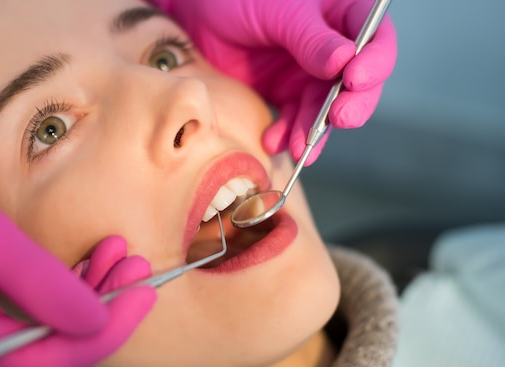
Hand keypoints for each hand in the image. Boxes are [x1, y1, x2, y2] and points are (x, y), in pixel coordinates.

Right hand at [0, 143, 155, 366]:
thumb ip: (42, 283)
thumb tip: (99, 321)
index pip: (49, 363)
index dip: (107, 332)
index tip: (144, 294)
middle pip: (54, 358)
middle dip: (105, 315)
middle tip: (139, 270)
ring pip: (49, 342)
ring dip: (90, 301)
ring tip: (120, 257)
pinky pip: (33, 326)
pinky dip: (67, 297)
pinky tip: (91, 265)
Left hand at [150, 0, 395, 163]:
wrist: (197, 17)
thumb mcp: (277, 11)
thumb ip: (309, 37)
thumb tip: (345, 63)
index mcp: (341, 14)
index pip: (375, 38)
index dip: (374, 61)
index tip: (356, 79)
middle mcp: (333, 48)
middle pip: (358, 83)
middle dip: (352, 104)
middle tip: (340, 118)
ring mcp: (309, 74)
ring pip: (325, 109)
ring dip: (314, 130)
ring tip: (301, 148)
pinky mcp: (285, 95)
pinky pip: (294, 120)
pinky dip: (287, 134)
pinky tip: (275, 142)